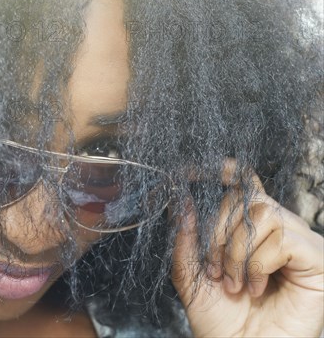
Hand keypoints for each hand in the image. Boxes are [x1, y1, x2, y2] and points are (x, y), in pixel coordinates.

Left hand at [172, 158, 323, 336]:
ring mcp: (300, 242)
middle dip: (218, 235)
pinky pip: (283, 239)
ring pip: (263, 213)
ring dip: (238, 251)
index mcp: (250, 229)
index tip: (194, 171)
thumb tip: (181, 200)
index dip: (227, 171)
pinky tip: (258, 287)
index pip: (245, 185)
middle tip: (216, 271)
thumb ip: (186, 238)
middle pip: (244, 198)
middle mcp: (277, 230)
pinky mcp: (318, 260)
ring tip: (236, 283)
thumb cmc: (220, 319)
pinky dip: (260, 264)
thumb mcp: (191, 274)